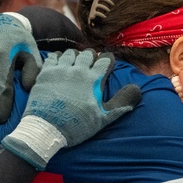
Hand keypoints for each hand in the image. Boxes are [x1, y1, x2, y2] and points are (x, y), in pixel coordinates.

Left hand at [0, 49, 141, 168]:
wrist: (47, 129)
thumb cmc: (78, 126)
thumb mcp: (104, 118)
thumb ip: (122, 101)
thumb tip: (137, 88)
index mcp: (94, 79)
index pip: (105, 59)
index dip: (107, 61)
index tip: (106, 66)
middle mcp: (78, 69)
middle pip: (88, 53)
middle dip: (91, 57)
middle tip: (90, 67)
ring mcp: (60, 69)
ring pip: (71, 52)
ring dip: (75, 56)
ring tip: (75, 65)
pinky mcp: (45, 72)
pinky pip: (53, 56)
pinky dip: (58, 58)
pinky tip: (59, 65)